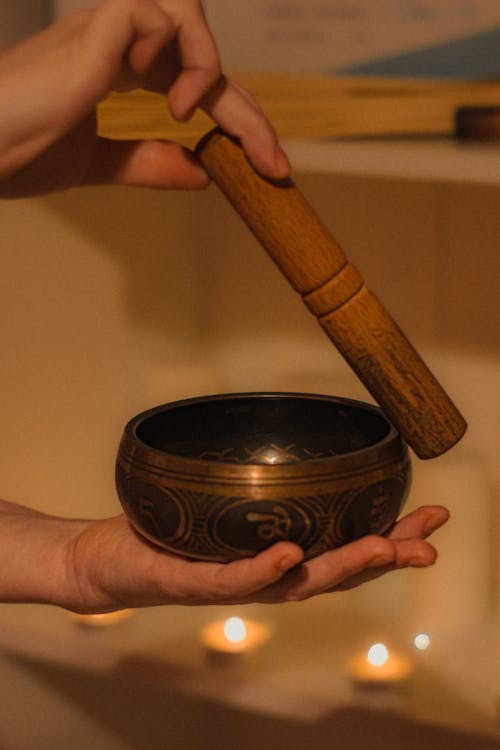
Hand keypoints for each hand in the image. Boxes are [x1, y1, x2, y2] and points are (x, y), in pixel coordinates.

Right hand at [0, 0, 289, 197]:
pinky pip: (161, 18)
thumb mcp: (91, 164)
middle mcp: (115, 46)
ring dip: (216, 77)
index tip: (267, 167)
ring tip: (200, 124)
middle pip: (205, 62)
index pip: (194, 89)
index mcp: (114, 71)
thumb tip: (200, 174)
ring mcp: (105, 33)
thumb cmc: (12, 149)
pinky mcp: (96, 30)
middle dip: (249, 115)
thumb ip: (144, 163)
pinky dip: (184, 60)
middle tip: (277, 163)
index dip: (236, 125)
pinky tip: (172, 105)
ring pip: (189, 20)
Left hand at [58, 504, 448, 612]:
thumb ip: (252, 483)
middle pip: (333, 573)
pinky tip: (291, 553)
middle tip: (429, 542)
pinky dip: (264, 569)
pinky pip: (232, 580)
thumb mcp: (217, 502)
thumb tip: (285, 434)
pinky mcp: (190, 583)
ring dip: (342, 567)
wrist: (103, 563)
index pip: (341, 549)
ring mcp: (229, 584)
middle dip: (385, 556)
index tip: (431, 516)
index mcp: (274, 558)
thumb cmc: (164, 531)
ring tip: (383, 547)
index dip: (390, 537)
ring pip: (295, 583)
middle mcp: (262, 577)